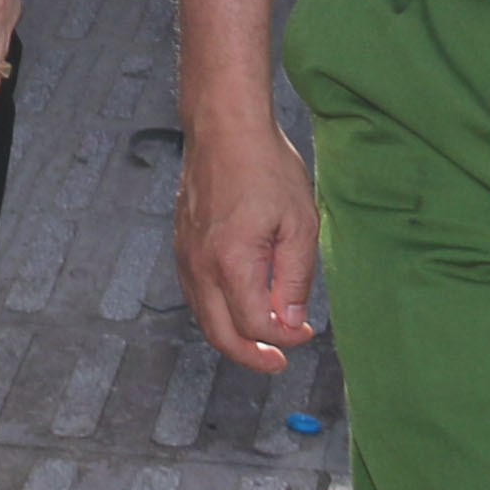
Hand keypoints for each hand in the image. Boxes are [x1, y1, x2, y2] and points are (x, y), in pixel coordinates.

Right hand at [175, 111, 321, 369]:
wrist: (224, 126)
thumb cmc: (265, 167)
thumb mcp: (299, 223)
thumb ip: (295, 278)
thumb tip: (290, 321)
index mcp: (231, 262)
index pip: (256, 325)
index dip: (285, 337)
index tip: (308, 330)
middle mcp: (200, 265)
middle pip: (220, 335)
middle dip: (250, 356)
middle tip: (278, 362)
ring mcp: (186, 255)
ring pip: (204, 316)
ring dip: (233, 336)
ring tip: (264, 340)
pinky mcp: (181, 244)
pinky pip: (196, 293)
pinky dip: (217, 312)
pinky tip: (241, 305)